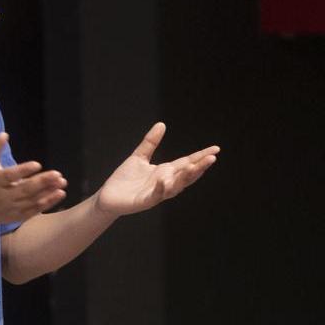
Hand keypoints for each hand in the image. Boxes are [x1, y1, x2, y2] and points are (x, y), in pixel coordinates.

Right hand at [0, 133, 66, 227]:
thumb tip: (4, 134)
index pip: (10, 176)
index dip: (23, 170)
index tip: (37, 164)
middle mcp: (3, 196)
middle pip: (24, 189)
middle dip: (42, 182)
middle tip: (58, 174)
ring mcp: (11, 208)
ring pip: (32, 201)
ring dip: (49, 193)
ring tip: (62, 183)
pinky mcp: (17, 216)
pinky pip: (34, 210)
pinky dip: (48, 203)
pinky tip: (59, 194)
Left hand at [95, 122, 219, 216]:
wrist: (108, 197)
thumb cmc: (125, 179)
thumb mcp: (139, 156)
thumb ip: (151, 142)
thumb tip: (162, 124)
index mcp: (166, 172)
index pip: (187, 163)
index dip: (201, 157)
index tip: (215, 149)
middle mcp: (165, 182)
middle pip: (186, 175)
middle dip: (199, 167)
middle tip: (212, 158)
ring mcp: (157, 193)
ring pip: (176, 186)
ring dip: (185, 178)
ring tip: (194, 167)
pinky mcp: (145, 201)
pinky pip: (156, 195)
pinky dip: (162, 188)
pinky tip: (165, 180)